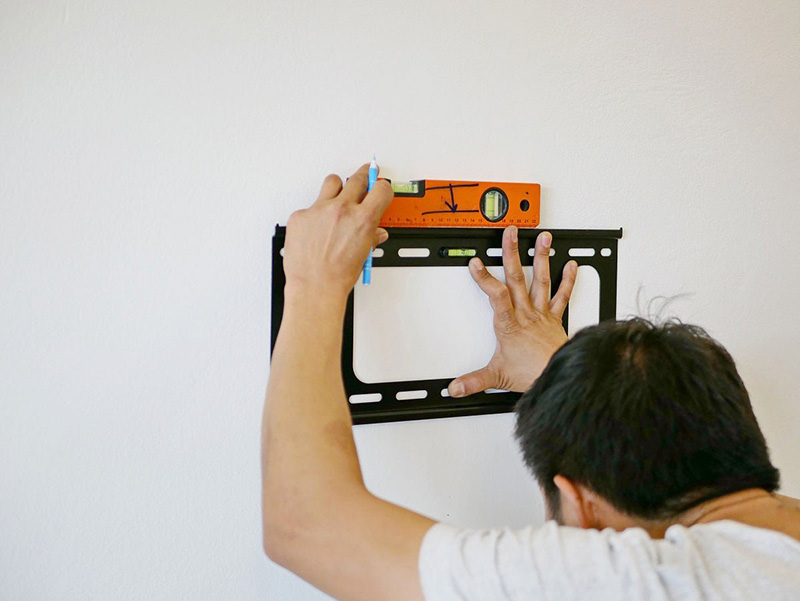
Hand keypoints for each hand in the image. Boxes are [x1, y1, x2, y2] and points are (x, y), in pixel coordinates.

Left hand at [283, 164, 393, 299]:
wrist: (315, 286)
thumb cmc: (339, 276)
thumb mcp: (363, 255)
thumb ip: (370, 237)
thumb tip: (375, 232)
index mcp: (363, 219)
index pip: (381, 189)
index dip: (382, 187)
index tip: (380, 187)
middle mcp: (342, 210)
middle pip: (357, 179)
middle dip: (363, 177)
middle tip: (363, 178)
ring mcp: (319, 210)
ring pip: (332, 182)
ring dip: (337, 188)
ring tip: (337, 198)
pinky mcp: (301, 215)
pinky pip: (310, 206)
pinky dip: (315, 215)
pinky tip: (315, 229)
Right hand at [448, 227, 577, 396]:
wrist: (561, 375)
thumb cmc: (534, 374)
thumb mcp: (497, 377)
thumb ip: (474, 381)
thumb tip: (455, 387)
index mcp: (509, 325)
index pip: (496, 295)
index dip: (484, 279)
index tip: (475, 264)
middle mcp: (526, 314)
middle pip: (517, 278)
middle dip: (511, 254)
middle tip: (510, 234)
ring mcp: (542, 314)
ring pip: (541, 280)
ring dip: (541, 258)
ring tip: (543, 239)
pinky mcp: (554, 318)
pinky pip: (562, 296)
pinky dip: (568, 280)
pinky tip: (571, 265)